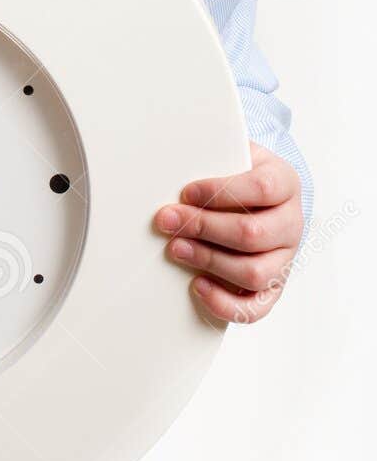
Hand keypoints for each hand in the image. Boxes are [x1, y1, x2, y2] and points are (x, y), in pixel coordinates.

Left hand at [155, 142, 303, 323]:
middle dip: (203, 227)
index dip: (220, 192)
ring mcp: (286, 258)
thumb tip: (170, 171)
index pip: (262, 188)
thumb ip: (213, 157)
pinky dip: (224, 302)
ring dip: (209, 261)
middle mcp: (292, 223)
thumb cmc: (240, 173)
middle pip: (252, 233)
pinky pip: (256, 308)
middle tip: (168, 220)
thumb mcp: (233, 153)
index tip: (186, 192)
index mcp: (286, 183)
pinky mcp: (274, 286)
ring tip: (176, 249)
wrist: (264, 193)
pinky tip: (196, 285)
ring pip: (255, 272)